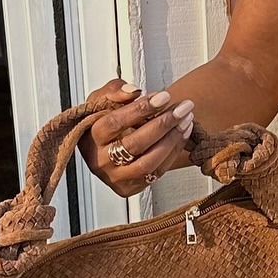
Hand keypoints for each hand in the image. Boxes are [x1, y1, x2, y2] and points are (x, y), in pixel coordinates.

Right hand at [79, 80, 194, 195]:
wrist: (102, 148)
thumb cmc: (102, 121)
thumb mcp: (101, 100)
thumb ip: (115, 90)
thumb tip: (133, 91)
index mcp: (90, 137)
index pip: (115, 122)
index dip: (141, 109)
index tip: (163, 97)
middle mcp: (101, 160)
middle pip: (135, 144)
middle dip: (162, 124)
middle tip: (182, 108)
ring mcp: (116, 177)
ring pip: (148, 162)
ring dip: (172, 140)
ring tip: (187, 120)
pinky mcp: (130, 187)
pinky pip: (157, 172)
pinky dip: (174, 152)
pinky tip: (183, 134)